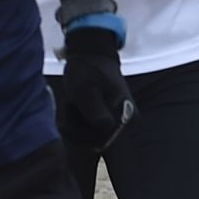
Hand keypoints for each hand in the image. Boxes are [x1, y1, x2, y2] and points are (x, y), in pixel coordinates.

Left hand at [55, 24, 129, 151]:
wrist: (92, 56)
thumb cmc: (87, 71)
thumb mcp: (85, 90)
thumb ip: (95, 112)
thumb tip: (105, 129)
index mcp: (125, 115)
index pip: (99, 141)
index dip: (80, 132)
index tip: (70, 109)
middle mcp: (128, 122)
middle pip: (95, 142)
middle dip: (77, 128)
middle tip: (70, 104)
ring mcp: (121, 122)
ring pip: (91, 138)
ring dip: (76, 124)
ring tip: (74, 103)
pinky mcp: (113, 120)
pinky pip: (92, 132)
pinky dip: (79, 123)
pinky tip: (76, 108)